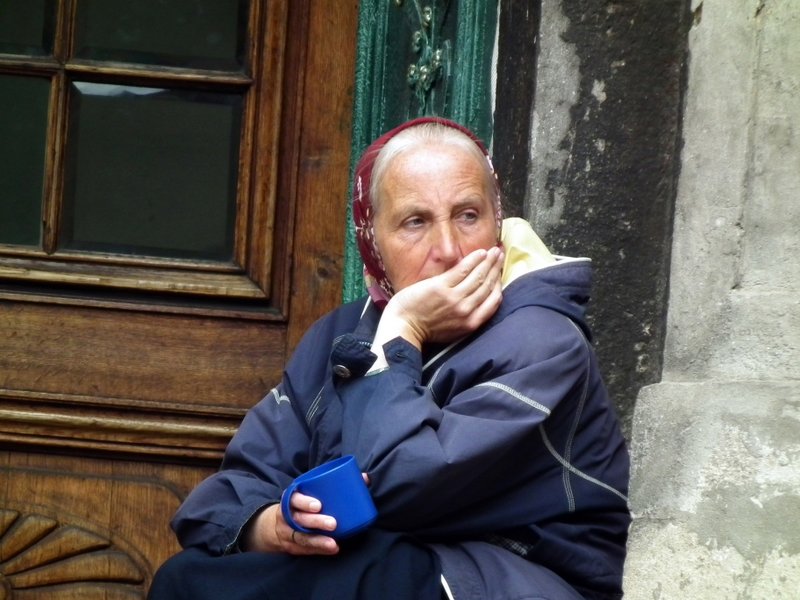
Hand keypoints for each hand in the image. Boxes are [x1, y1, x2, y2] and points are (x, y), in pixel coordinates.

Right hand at [241, 473, 369, 554]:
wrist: (278, 525)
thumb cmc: (303, 504)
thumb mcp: (309, 492)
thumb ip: (333, 485)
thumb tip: (365, 478)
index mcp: (291, 500)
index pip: (293, 499)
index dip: (304, 502)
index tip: (318, 505)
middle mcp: (287, 516)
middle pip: (299, 520)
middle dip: (316, 522)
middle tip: (333, 524)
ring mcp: (288, 533)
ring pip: (302, 537)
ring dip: (318, 541)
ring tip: (333, 543)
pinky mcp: (294, 546)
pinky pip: (305, 549)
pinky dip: (319, 550)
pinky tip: (332, 549)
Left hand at [376, 246, 503, 348]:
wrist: (403, 328)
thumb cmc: (424, 329)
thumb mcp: (454, 330)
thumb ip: (467, 316)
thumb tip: (475, 298)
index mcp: (471, 323)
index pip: (493, 301)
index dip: (498, 284)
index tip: (500, 273)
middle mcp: (466, 310)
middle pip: (487, 285)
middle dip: (496, 268)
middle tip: (500, 255)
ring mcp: (455, 298)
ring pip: (478, 276)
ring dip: (488, 261)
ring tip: (494, 251)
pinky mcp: (442, 287)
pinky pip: (463, 270)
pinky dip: (473, 260)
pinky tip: (480, 252)